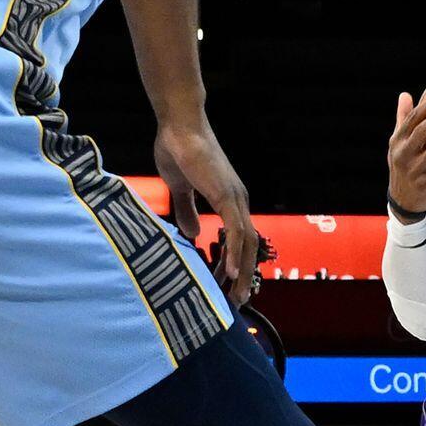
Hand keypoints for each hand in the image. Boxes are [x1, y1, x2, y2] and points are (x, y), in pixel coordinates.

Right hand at [155, 117, 258, 307]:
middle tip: (236, 301)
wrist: (177, 124)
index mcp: (229, 199)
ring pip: (247, 243)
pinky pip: (236, 231)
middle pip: (249, 246)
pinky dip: (235, 253)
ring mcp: (235, 198)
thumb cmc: (176, 149)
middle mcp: (238, 201)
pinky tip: (229, 272)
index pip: (239, 239)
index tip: (227, 285)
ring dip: (242, 271)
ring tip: (235, 296)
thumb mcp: (180, 188)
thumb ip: (187, 210)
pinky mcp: (226, 195)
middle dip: (243, 275)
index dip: (235, 263)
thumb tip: (191, 234)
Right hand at [385, 91, 425, 220]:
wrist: (402, 200)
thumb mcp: (398, 143)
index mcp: (398, 140)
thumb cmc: (404, 164)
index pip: (412, 119)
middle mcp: (404, 154)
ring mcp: (413, 170)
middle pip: (421, 132)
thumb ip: (403, 119)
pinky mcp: (424, 185)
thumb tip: (404, 94)